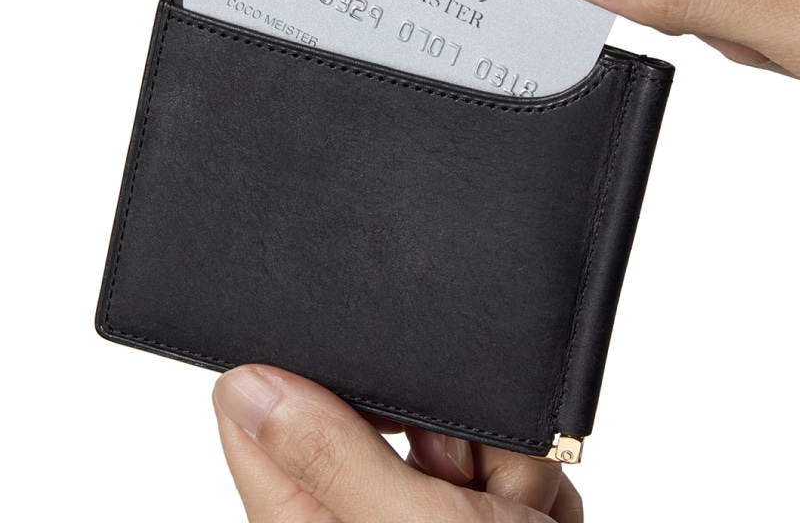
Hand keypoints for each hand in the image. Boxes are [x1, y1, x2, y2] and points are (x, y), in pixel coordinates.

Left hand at [213, 364, 581, 521]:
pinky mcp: (461, 506)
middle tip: (462, 474)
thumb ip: (332, 457)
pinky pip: (483, 446)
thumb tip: (246, 386)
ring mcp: (409, 513)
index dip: (311, 379)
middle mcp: (350, 519)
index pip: (260, 414)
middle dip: (434, 428)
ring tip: (512, 507)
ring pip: (439, 421)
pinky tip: (528, 513)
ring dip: (491, 454)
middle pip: (367, 407)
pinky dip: (518, 472)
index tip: (376, 393)